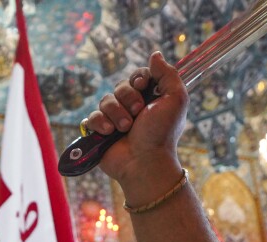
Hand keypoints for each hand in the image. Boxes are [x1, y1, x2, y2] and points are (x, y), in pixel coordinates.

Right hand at [80, 52, 187, 193]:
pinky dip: (100, 123)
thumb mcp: (175, 99)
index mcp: (150, 98)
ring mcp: (115, 119)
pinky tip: (110, 133)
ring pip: (105, 100)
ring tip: (125, 128)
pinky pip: (92, 117)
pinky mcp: (100, 131)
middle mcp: (132, 107)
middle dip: (128, 99)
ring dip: (116, 113)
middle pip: (120, 86)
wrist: (144, 161)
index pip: (138, 76)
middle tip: (138, 113)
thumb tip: (155, 54)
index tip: (142, 86)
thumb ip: (168, 74)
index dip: (138, 79)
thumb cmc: (162, 133)